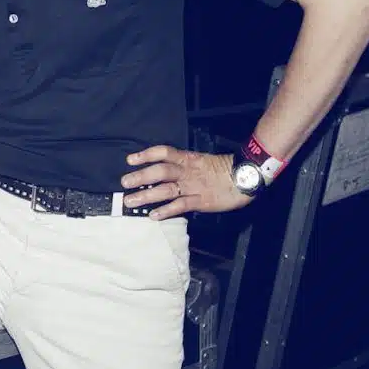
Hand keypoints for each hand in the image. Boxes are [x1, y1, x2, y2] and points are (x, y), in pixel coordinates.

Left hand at [121, 146, 249, 219]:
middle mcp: (187, 171)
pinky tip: (153, 216)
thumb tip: (164, 171)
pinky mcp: (200, 201)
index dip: (146, 155)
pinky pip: (180, 205)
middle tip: (124, 182)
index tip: (130, 159)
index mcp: (187, 159)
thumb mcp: (201, 162)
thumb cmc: (222, 169)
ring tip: (130, 201)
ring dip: (146, 195)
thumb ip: (184, 166)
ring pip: (166, 189)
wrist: (245, 177)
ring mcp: (193, 186)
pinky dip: (166, 211)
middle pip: (160, 171)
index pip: (163, 152)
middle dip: (140, 176)